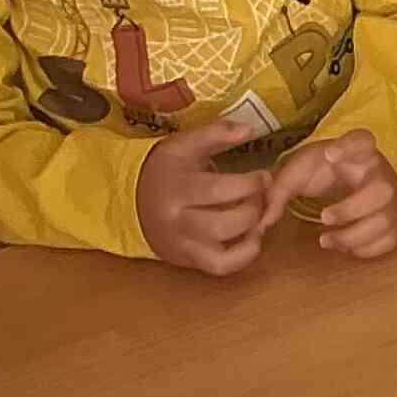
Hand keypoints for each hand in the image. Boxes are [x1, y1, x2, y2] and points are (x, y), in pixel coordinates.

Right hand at [134, 117, 274, 275]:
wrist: (133, 201)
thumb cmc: (166, 171)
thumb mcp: (184, 144)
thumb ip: (215, 133)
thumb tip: (247, 129)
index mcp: (176, 189)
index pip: (219, 190)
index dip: (251, 184)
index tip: (264, 176)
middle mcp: (176, 222)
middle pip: (225, 225)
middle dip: (254, 209)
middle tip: (262, 197)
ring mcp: (182, 245)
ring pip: (223, 253)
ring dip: (252, 234)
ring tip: (258, 216)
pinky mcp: (188, 260)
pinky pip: (220, 268)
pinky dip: (243, 257)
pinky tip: (251, 237)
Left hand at [264, 130, 396, 260]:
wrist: (352, 179)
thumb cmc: (325, 172)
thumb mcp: (299, 172)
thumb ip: (277, 192)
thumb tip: (263, 223)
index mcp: (358, 153)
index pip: (363, 141)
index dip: (350, 147)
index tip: (330, 155)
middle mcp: (382, 174)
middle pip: (381, 191)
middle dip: (352, 209)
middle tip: (324, 218)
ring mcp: (394, 199)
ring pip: (387, 220)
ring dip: (354, 236)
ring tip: (326, 240)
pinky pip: (391, 240)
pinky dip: (367, 249)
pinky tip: (346, 246)